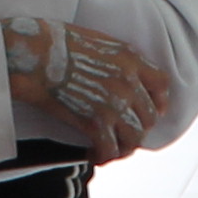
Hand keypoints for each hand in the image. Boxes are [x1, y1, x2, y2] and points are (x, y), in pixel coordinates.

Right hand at [3, 15, 172, 159]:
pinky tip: (92, 156)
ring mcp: (114, 104)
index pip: (162, 85)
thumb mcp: (98, 39)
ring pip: (135, 138)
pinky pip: (110, 150)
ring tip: (110, 150)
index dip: (159, 103)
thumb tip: (118, 75)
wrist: (34, 54)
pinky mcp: (94, 122)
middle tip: (123, 135)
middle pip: (150, 118)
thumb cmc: (55, 41)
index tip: (150, 111)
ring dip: (123, 148)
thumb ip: (117, 58)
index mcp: (130, 59)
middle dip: (138, 129)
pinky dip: (102, 157)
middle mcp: (128, 82)